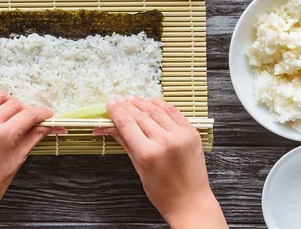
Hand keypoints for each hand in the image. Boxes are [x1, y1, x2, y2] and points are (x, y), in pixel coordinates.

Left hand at [0, 92, 53, 228]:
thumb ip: (34, 137)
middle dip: (26, 110)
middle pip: (14, 104)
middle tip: (31, 120)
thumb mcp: (17, 159)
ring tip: (13, 115)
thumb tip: (50, 126)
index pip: (28, 114)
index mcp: (2, 135)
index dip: (42, 113)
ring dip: (8, 103)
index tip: (48, 116)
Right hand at [94, 96, 226, 228]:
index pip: (127, 124)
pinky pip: (173, 112)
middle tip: (117, 99)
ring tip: (131, 98)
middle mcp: (165, 141)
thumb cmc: (161, 191)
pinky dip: (160, 105)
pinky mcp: (192, 132)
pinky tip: (151, 102)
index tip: (109, 105)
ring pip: (156, 110)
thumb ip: (125, 142)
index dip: (116, 112)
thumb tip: (108, 127)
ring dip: (142, 102)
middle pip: (140, 115)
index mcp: (148, 153)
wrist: (190, 201)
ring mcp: (180, 135)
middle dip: (126, 105)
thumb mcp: (138, 167)